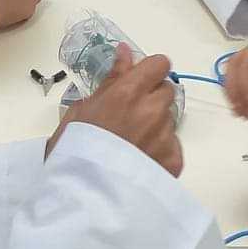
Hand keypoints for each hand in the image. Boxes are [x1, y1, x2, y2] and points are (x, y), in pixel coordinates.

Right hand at [46, 44, 183, 176]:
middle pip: (166, 90)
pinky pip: (173, 145)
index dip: (149, 71)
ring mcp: (166, 136)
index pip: (159, 64)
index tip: (137, 82)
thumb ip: (110, 79)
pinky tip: (140, 160)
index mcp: (128, 93)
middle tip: (129, 116)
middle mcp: (152, 111)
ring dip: (155, 124)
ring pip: (169, 119)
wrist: (83, 196)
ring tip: (131, 144)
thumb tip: (125, 52)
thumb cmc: (74, 149)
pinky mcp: (174, 160)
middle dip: (152, 98)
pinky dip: (161, 150)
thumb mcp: (82, 109)